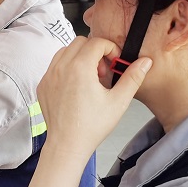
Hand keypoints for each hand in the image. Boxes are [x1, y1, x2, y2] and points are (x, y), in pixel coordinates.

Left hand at [37, 37, 151, 158]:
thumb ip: (133, 77)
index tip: (116, 62)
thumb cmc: (92, 126)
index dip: (111, 49)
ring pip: (65, 51)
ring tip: (90, 79)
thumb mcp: (119, 101)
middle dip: (95, 51)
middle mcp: (60, 67)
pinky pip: (54, 66)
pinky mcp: (43, 84)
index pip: (97, 42)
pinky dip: (67, 68)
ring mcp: (48, 75)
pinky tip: (77, 87)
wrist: (67, 144)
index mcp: (79, 67)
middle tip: (103, 72)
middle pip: (80, 42)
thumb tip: (145, 62)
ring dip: (80, 57)